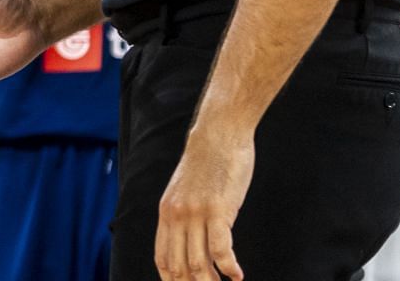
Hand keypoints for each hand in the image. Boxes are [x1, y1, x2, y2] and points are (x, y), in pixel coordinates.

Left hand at [156, 128, 251, 280]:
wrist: (217, 134)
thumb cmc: (208, 163)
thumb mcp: (186, 191)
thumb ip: (185, 214)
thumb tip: (191, 239)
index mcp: (167, 212)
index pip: (162, 258)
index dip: (171, 280)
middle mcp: (176, 215)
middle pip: (179, 265)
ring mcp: (196, 213)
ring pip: (198, 262)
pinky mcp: (217, 209)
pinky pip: (220, 249)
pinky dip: (229, 268)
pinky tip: (237, 276)